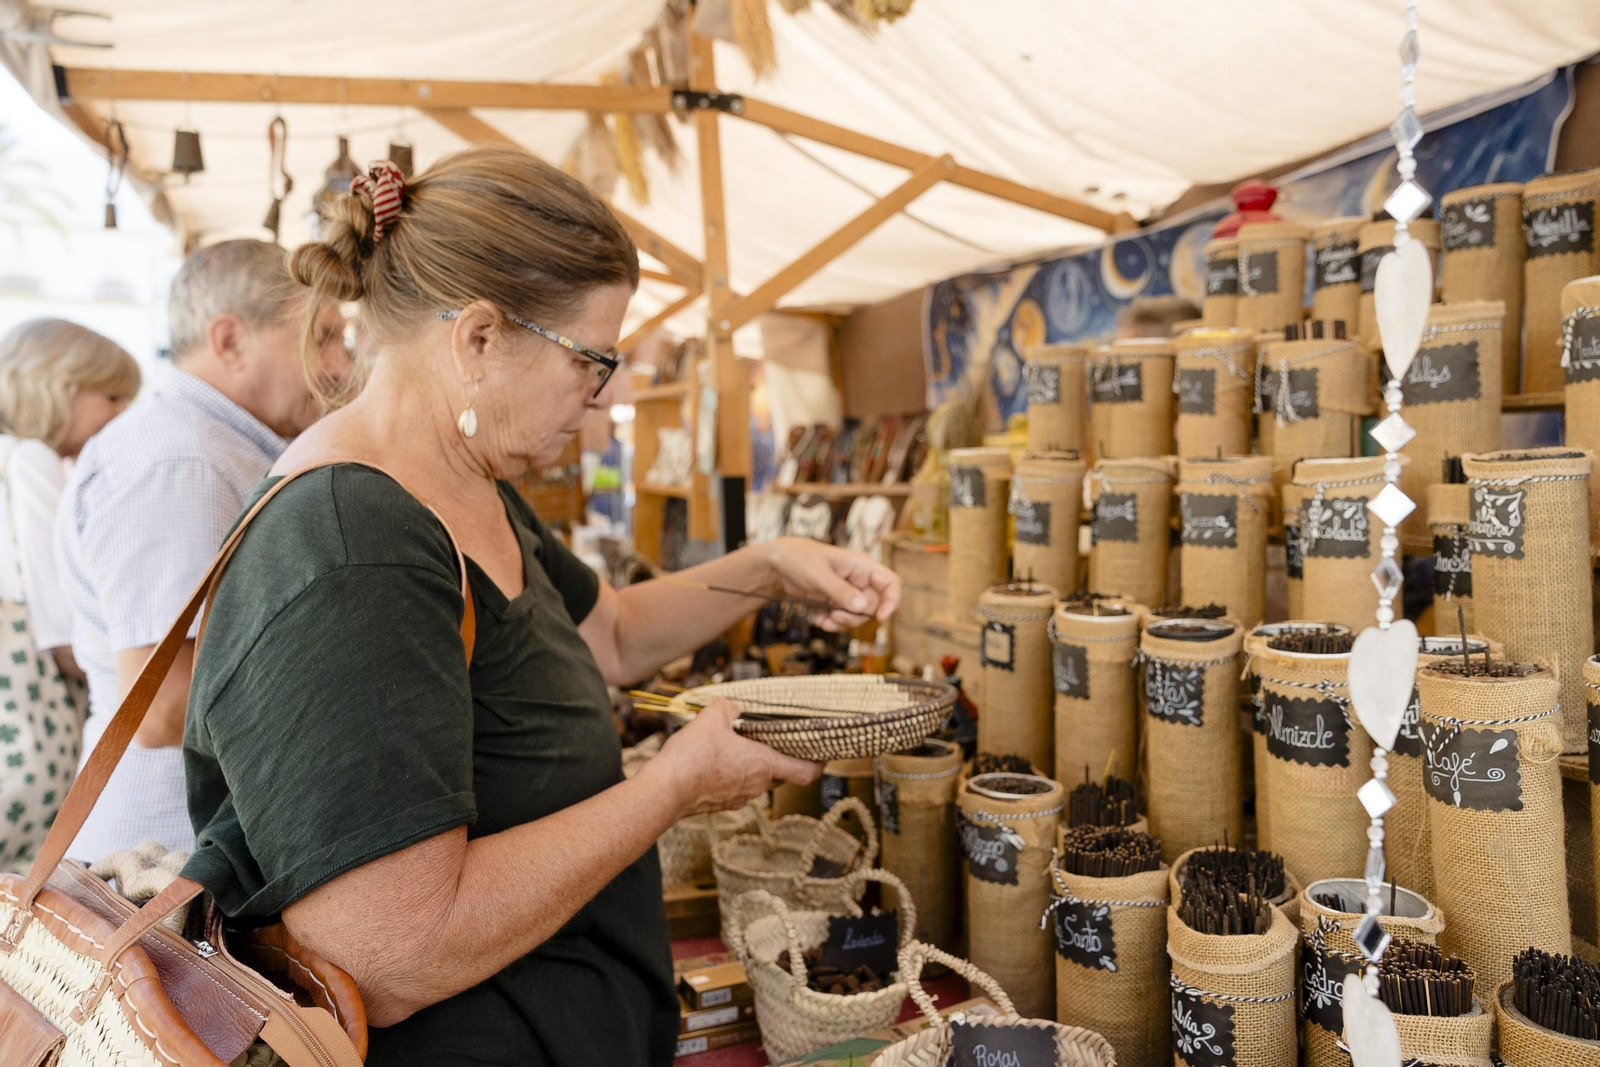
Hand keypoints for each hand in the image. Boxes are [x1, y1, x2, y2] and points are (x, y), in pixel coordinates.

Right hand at [642, 700, 820, 818]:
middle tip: (769, 739)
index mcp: (764, 764)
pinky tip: (712, 761)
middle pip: (779, 773)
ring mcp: (738, 798)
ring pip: (754, 781)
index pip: (805, 772)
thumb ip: (729, 708)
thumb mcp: (712, 718)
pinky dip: (730, 775)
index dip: (818, 762)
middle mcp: (756, 785)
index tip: (822, 754)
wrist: (664, 791)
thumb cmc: (692, 757)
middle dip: (776, 756)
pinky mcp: (719, 805)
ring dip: (750, 766)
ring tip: (733, 747)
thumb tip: (733, 707)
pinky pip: (733, 788)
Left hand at [765, 538, 902, 631]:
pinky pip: (845, 619)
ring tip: (825, 618)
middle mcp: (859, 579)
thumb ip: (840, 591)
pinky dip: (834, 624)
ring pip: (860, 616)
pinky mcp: (837, 602)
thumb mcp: (818, 575)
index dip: (892, 601)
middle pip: (875, 606)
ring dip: (844, 622)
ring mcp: (849, 592)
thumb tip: (864, 608)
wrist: (777, 564)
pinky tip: (819, 620)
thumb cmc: (798, 559)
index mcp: (861, 565)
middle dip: (857, 616)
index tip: (880, 619)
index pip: (891, 582)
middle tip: (836, 614)